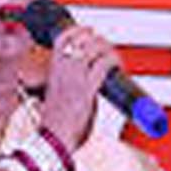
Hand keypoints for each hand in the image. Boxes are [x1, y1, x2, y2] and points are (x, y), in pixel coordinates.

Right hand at [40, 25, 119, 148]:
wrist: (53, 140)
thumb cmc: (56, 124)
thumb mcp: (55, 96)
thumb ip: (68, 84)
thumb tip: (84, 82)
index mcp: (53, 70)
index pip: (62, 38)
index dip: (78, 30)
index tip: (88, 30)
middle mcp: (63, 70)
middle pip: (81, 39)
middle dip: (97, 38)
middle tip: (106, 45)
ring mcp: (75, 79)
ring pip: (93, 48)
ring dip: (107, 47)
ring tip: (113, 55)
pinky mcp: (87, 90)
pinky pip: (103, 65)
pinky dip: (112, 60)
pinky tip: (117, 65)